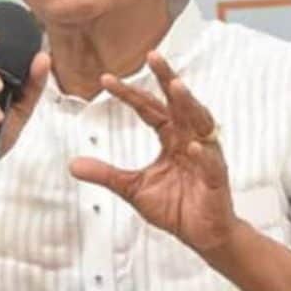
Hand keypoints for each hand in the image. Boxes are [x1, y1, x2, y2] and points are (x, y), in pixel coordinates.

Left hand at [69, 51, 238, 252]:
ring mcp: (206, 157)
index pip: (149, 109)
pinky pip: (211, 163)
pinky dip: (203, 154)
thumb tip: (73, 164)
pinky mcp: (217, 179)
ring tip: (176, 86)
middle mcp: (189, 139)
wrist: (202, 235)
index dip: (129, 94)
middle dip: (167, 78)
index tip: (106, 79)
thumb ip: (106, 174)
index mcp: (170, 138)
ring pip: (199, 123)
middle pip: (178, 103)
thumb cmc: (175, 207)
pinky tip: (192, 145)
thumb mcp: (132, 188)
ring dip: (188, 104)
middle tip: (153, 56)